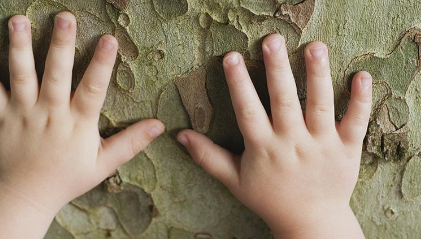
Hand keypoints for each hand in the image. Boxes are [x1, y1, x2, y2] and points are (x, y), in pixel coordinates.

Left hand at [0, 12, 163, 238]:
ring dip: (20, 48)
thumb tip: (160, 126)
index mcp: (77, 124)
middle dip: (61, 46)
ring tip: (19, 20)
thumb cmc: (67, 177)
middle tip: (64, 18)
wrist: (25, 195)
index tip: (109, 39)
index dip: (101, 64)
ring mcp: (22, 113)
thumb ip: (131, 142)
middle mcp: (49, 114)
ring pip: (21, 76)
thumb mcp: (104, 163)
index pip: (92, 90)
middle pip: (55, 75)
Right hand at [177, 34, 370, 237]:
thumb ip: (207, 156)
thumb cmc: (269, 199)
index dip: (238, 83)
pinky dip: (360, 100)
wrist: (310, 223)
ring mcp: (321, 145)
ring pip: (319, 105)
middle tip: (272, 41)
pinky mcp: (346, 149)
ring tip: (315, 47)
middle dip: (277, 69)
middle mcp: (292, 143)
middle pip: (284, 100)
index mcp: (264, 148)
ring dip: (317, 75)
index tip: (231, 58)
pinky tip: (361, 76)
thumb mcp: (233, 180)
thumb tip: (180, 134)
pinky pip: (356, 122)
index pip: (248, 110)